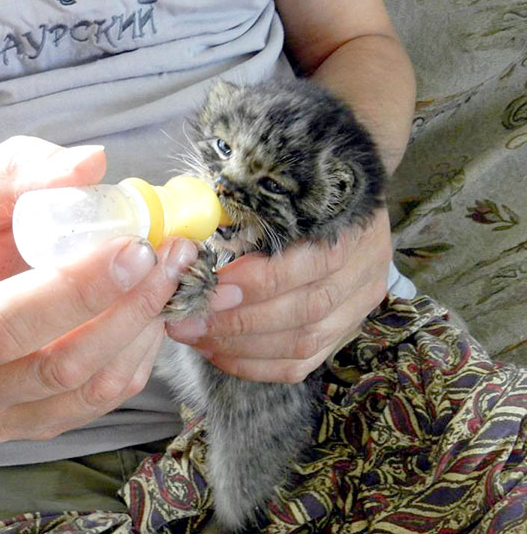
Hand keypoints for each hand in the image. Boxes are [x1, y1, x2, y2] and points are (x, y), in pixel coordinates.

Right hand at [0, 136, 196, 443]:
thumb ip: (23, 171)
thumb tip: (91, 164)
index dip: (75, 291)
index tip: (135, 248)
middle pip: (55, 366)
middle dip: (127, 308)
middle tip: (171, 255)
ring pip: (89, 389)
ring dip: (143, 329)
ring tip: (170, 274)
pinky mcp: (36, 424)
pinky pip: (103, 399)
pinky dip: (139, 352)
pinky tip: (149, 307)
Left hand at [167, 208, 390, 382]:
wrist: (344, 193)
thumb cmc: (296, 191)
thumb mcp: (276, 188)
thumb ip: (244, 213)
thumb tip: (191, 246)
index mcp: (354, 224)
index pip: (311, 263)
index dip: (257, 280)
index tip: (209, 284)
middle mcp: (364, 268)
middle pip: (307, 310)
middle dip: (239, 321)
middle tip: (189, 320)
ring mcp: (359, 305)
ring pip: (304, 343)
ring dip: (241, 347)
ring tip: (196, 337)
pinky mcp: (344, 331)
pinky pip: (301, 364)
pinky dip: (256, 365)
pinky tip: (219, 353)